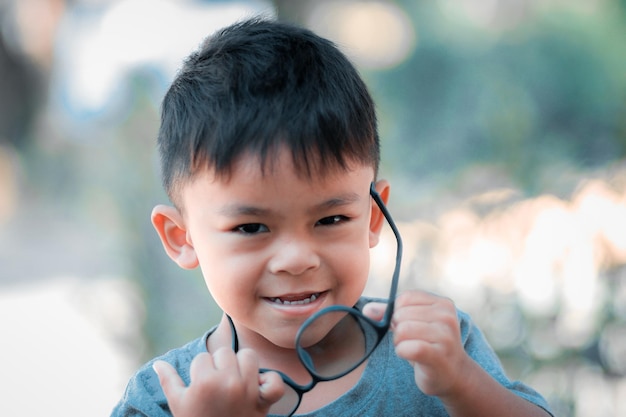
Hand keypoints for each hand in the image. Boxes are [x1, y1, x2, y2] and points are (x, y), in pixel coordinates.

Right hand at [153, 347, 284, 416]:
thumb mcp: (178, 404)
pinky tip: (258, 387)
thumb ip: (168, 380)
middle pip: (225, 353)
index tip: (200, 386)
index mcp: (205, 382)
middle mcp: (229, 382)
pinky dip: (270, 381)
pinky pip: (275, 381)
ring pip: (249, 357)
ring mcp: (249, 391)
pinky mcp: (263, 402)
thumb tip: (158, 364)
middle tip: (216, 384)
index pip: (203, 357)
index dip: (200, 370)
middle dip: (219, 365)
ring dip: (243, 365)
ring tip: (235, 380)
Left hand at [363, 290, 471, 396]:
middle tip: (413, 341)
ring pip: (402, 330)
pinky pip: (407, 348)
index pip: (404, 298)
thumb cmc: (430, 346)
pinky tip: (412, 356)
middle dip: (398, 330)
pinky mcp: (438, 355)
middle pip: (401, 314)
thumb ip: (390, 314)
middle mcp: (446, 316)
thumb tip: (367, 310)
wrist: (454, 375)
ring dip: (400, 343)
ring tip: (414, 349)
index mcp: (442, 303)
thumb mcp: (413, 324)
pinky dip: (403, 352)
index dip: (398, 312)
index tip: (409, 325)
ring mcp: (445, 336)